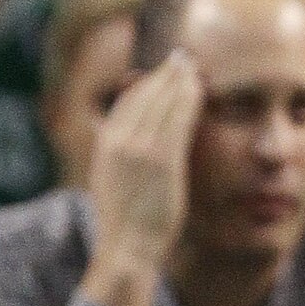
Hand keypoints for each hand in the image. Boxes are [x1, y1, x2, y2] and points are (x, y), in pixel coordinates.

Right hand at [85, 50, 201, 275]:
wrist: (128, 247)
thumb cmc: (124, 218)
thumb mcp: (109, 178)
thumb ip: (117, 152)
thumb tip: (124, 132)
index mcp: (105, 145)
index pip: (127, 101)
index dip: (146, 81)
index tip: (161, 69)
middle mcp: (119, 143)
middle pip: (145, 95)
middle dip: (165, 73)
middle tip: (182, 57)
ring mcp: (141, 150)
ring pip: (163, 102)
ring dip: (180, 80)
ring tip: (193, 66)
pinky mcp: (163, 161)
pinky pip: (179, 120)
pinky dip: (189, 99)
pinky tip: (199, 88)